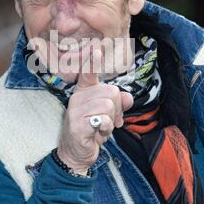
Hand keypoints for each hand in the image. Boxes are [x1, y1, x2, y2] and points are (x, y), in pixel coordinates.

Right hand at [57, 48, 132, 174]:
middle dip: (116, 109)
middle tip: (110, 121)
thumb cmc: (91, 132)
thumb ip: (118, 104)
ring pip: (108, 105)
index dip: (92, 61)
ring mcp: (75, 112)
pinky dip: (106, 129)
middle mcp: (77, 98)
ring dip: (111, 121)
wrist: (76, 154)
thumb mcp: (108, 116)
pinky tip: (98, 134)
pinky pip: (102, 120)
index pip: (87, 72)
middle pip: (111, 92)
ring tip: (102, 128)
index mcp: (83, 92)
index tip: (96, 49)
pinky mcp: (77, 126)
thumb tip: (128, 97)